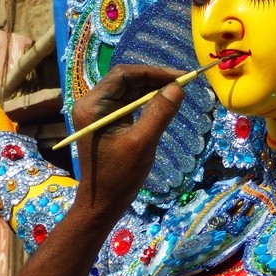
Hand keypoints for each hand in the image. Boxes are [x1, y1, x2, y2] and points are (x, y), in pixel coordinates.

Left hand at [70, 64, 183, 220]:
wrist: (103, 203)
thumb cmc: (118, 175)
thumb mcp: (142, 143)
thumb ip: (159, 113)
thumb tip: (177, 87)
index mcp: (92, 105)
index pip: (123, 75)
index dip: (152, 72)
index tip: (179, 76)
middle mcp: (92, 104)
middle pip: (125, 80)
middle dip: (154, 79)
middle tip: (183, 81)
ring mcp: (99, 114)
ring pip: (129, 91)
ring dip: (152, 89)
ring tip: (178, 90)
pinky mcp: (108, 123)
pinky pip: (129, 104)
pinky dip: (147, 102)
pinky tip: (164, 103)